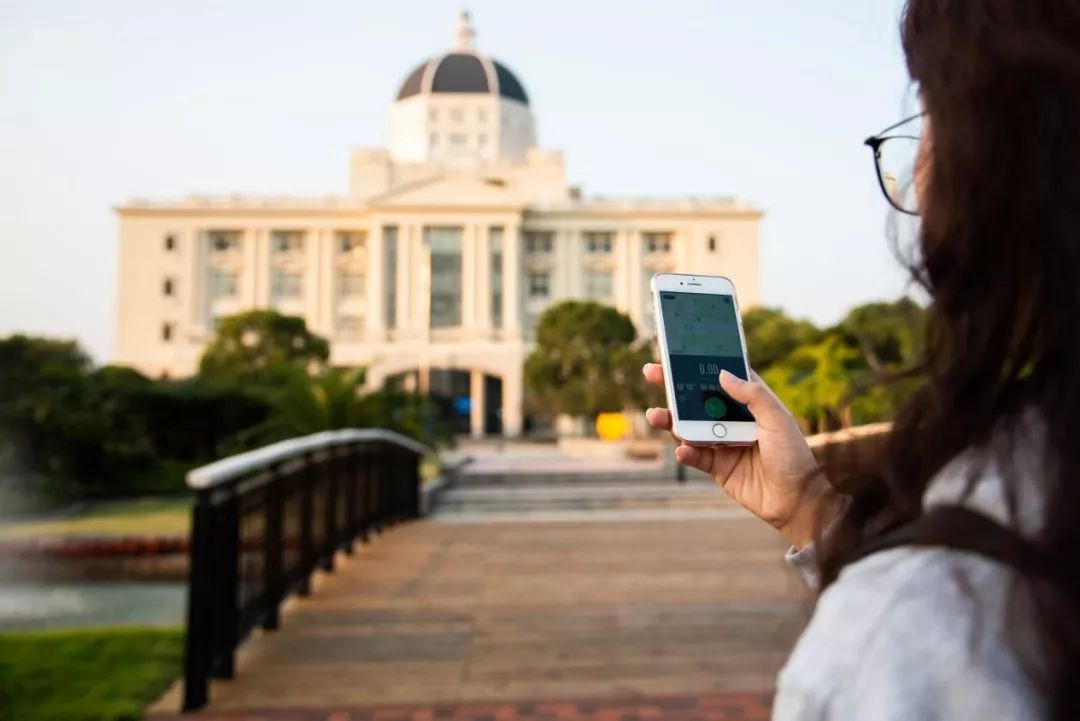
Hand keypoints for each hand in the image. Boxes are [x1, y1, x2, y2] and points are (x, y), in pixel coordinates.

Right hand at [643, 363, 840, 548]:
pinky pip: (695, 456)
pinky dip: (685, 451)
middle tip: (652, 373)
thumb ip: (753, 396)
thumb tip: (722, 374)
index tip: (680, 353)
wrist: (796, 501)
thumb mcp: (778, 420)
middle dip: (674, 387)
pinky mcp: (717, 467)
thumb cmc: (794, 457)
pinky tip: (682, 449)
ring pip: (690, 426)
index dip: (702, 365)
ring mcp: (723, 443)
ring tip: (656, 415)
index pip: (723, 378)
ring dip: (671, 420)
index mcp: (751, 404)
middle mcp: (734, 420)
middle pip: (699, 399)